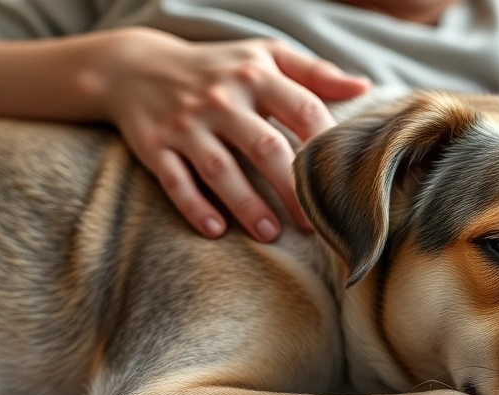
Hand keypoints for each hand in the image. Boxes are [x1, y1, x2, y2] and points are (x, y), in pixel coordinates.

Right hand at [91, 28, 369, 241]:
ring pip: (219, 169)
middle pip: (265, 147)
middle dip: (292, 188)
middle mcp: (221, 99)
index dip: (326, 146)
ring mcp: (186, 124)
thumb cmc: (218, 67)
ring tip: (271, 234)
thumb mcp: (264, 56)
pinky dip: (194, 206)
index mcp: (256, 76)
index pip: (303, 110)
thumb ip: (314, 73)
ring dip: (246, 205)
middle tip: (315, 223)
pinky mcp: (155, 146)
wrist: (135, 66)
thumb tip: (363, 87)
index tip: (342, 179)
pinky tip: (216, 230)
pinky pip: (175, 181)